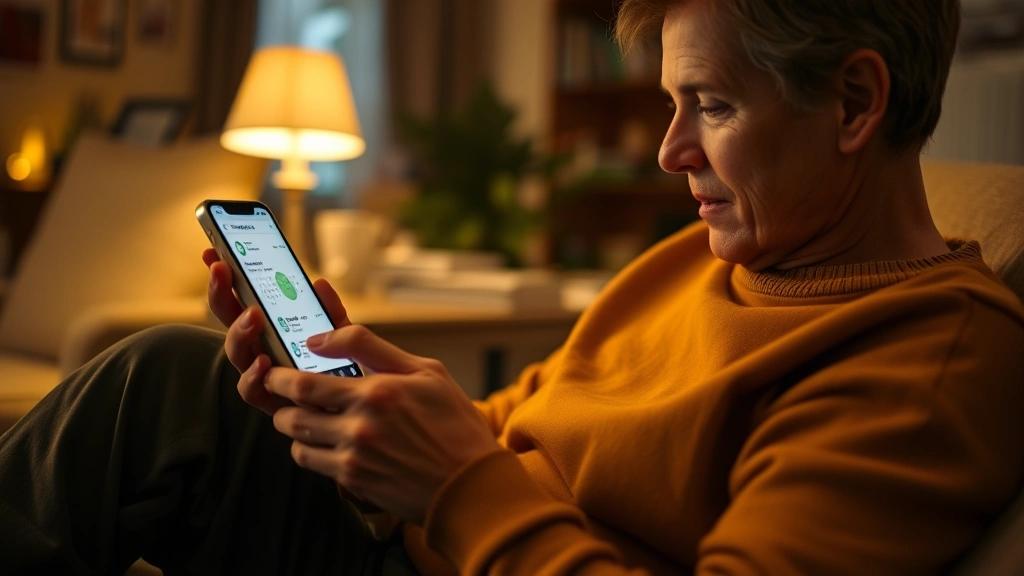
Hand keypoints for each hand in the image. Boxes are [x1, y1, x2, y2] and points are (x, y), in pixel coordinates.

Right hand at [202, 248, 351, 414]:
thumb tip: (319, 284)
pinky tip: (264, 363)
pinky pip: (252, 390)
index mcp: (271, 329)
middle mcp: (260, 350)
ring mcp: (262, 375)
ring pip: (237, 354)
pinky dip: (254, 376)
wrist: (357, 412)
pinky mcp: (271, 402)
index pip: (240, 299)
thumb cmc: (342, 370)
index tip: (212, 252)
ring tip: (252, 316)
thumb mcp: (342, 335)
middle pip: (230, 321)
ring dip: (239, 332)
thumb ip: (330, 312)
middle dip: (220, 293)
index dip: (225, 278)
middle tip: (222, 269)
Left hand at [264, 325, 501, 524]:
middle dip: (278, 398)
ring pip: (297, 440)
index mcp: (378, 391)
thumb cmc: (454, 423)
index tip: (277, 371)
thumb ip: (372, 348)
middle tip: (279, 390)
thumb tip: (321, 340)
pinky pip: (312, 463)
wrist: (471, 483)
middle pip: (293, 412)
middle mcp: (361, 424)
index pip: (307, 381)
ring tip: (303, 415)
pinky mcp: (355, 481)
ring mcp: (356, 456)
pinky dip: (309, 450)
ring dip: (292, 426)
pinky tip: (324, 441)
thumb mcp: (426, 371)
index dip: (280, 376)